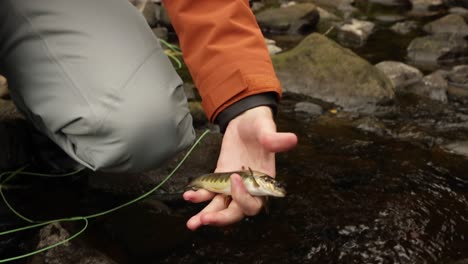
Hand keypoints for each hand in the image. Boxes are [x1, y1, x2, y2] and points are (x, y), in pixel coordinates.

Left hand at [183, 106, 296, 229]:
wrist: (245, 119)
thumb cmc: (259, 125)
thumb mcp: (266, 128)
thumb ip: (275, 138)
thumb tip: (291, 139)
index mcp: (263, 183)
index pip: (255, 203)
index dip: (243, 197)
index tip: (235, 179)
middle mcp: (248, 188)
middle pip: (236, 212)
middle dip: (221, 218)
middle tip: (207, 219)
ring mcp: (232, 185)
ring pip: (220, 207)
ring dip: (206, 215)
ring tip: (192, 224)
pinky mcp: (220, 178)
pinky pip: (209, 192)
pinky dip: (199, 195)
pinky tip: (189, 194)